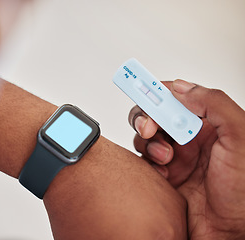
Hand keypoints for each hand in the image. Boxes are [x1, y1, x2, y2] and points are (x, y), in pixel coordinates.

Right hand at [129, 79, 244, 238]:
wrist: (231, 231)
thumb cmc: (244, 191)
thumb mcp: (240, 137)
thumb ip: (214, 105)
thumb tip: (181, 87)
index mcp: (208, 123)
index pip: (176, 97)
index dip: (157, 92)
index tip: (143, 91)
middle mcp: (190, 138)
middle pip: (155, 115)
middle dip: (147, 119)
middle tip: (149, 128)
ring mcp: (175, 157)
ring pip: (145, 137)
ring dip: (149, 144)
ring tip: (165, 159)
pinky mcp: (164, 175)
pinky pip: (143, 161)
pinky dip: (147, 164)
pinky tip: (163, 174)